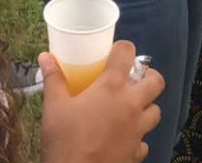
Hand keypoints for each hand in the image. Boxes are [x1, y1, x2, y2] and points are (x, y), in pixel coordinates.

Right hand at [40, 41, 163, 162]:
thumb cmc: (64, 139)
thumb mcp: (54, 107)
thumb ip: (54, 79)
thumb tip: (45, 56)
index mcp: (112, 87)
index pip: (127, 53)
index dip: (122, 49)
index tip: (114, 54)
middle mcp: (131, 105)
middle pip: (156, 81)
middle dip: (148, 77)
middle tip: (132, 80)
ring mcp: (138, 130)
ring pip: (156, 112)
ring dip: (146, 107)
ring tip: (129, 110)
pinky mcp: (137, 152)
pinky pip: (144, 140)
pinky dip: (137, 137)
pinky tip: (123, 139)